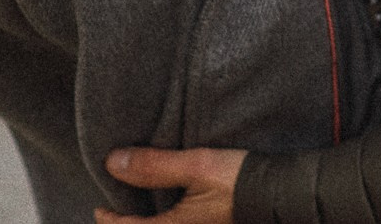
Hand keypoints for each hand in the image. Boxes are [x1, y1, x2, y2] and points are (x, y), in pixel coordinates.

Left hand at [94, 146, 245, 223]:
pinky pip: (179, 223)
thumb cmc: (238, 180)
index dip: (110, 220)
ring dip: (151, 219)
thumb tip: (112, 163)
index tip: (99, 208)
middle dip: (132, 221)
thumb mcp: (195, 166)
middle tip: (120, 203)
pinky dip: (169, 216)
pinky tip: (173, 200)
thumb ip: (153, 166)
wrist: (281, 192)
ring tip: (144, 200)